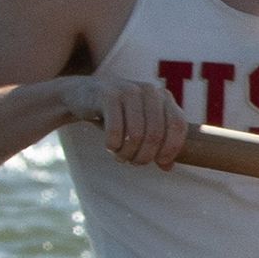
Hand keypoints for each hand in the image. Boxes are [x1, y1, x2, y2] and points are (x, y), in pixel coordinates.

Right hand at [61, 73, 189, 168]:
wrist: (81, 94)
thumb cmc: (118, 115)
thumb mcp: (141, 126)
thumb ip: (158, 144)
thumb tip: (168, 167)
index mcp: (164, 97)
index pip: (178, 125)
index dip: (171, 147)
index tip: (160, 162)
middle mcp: (150, 91)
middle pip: (156, 134)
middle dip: (145, 156)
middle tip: (135, 162)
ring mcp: (129, 90)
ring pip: (136, 135)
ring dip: (128, 153)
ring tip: (121, 157)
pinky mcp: (107, 95)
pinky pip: (115, 131)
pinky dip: (113, 145)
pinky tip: (110, 147)